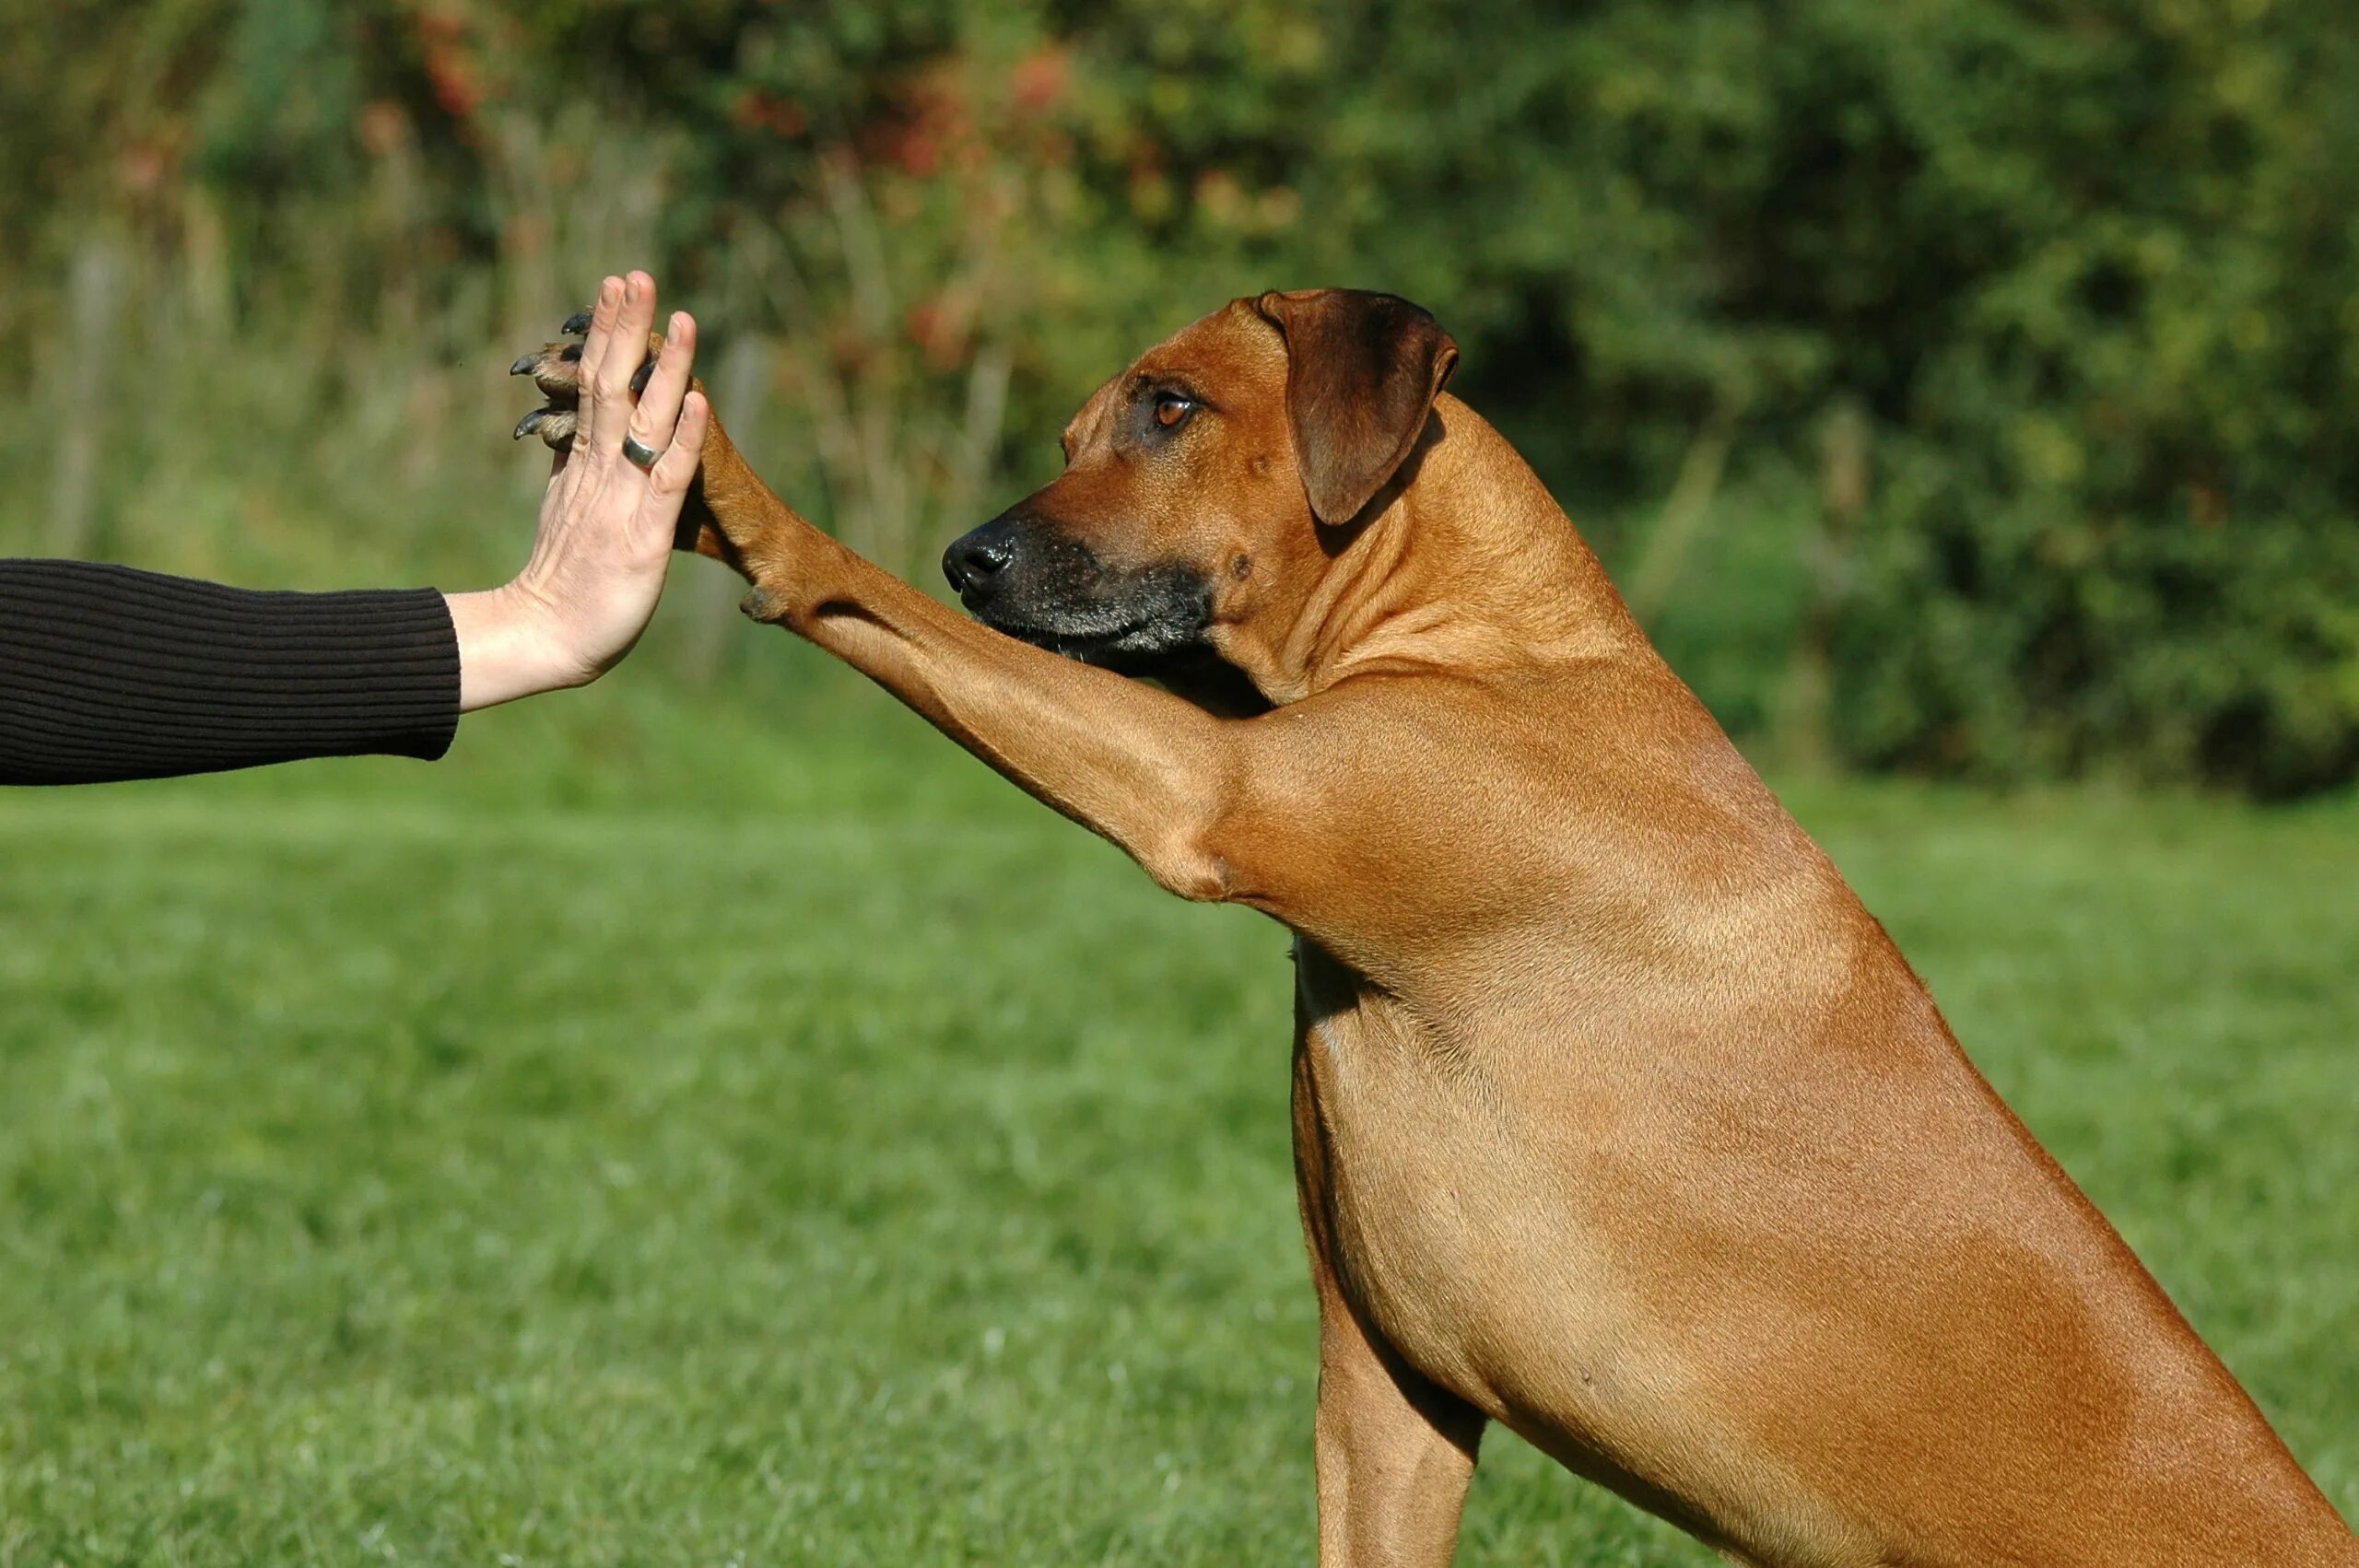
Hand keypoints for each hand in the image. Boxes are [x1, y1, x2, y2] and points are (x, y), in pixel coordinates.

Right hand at [446, 271, 710, 711]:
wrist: (549, 635)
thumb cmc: (563, 583)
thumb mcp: (563, 511)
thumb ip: (568, 471)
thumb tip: (564, 433)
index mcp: (583, 464)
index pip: (594, 385)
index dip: (605, 335)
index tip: (613, 287)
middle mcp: (600, 471)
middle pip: (611, 383)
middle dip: (624, 327)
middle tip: (636, 274)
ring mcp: (622, 498)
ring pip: (642, 416)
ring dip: (662, 365)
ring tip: (677, 315)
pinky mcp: (644, 533)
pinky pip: (666, 476)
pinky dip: (683, 436)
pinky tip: (698, 399)